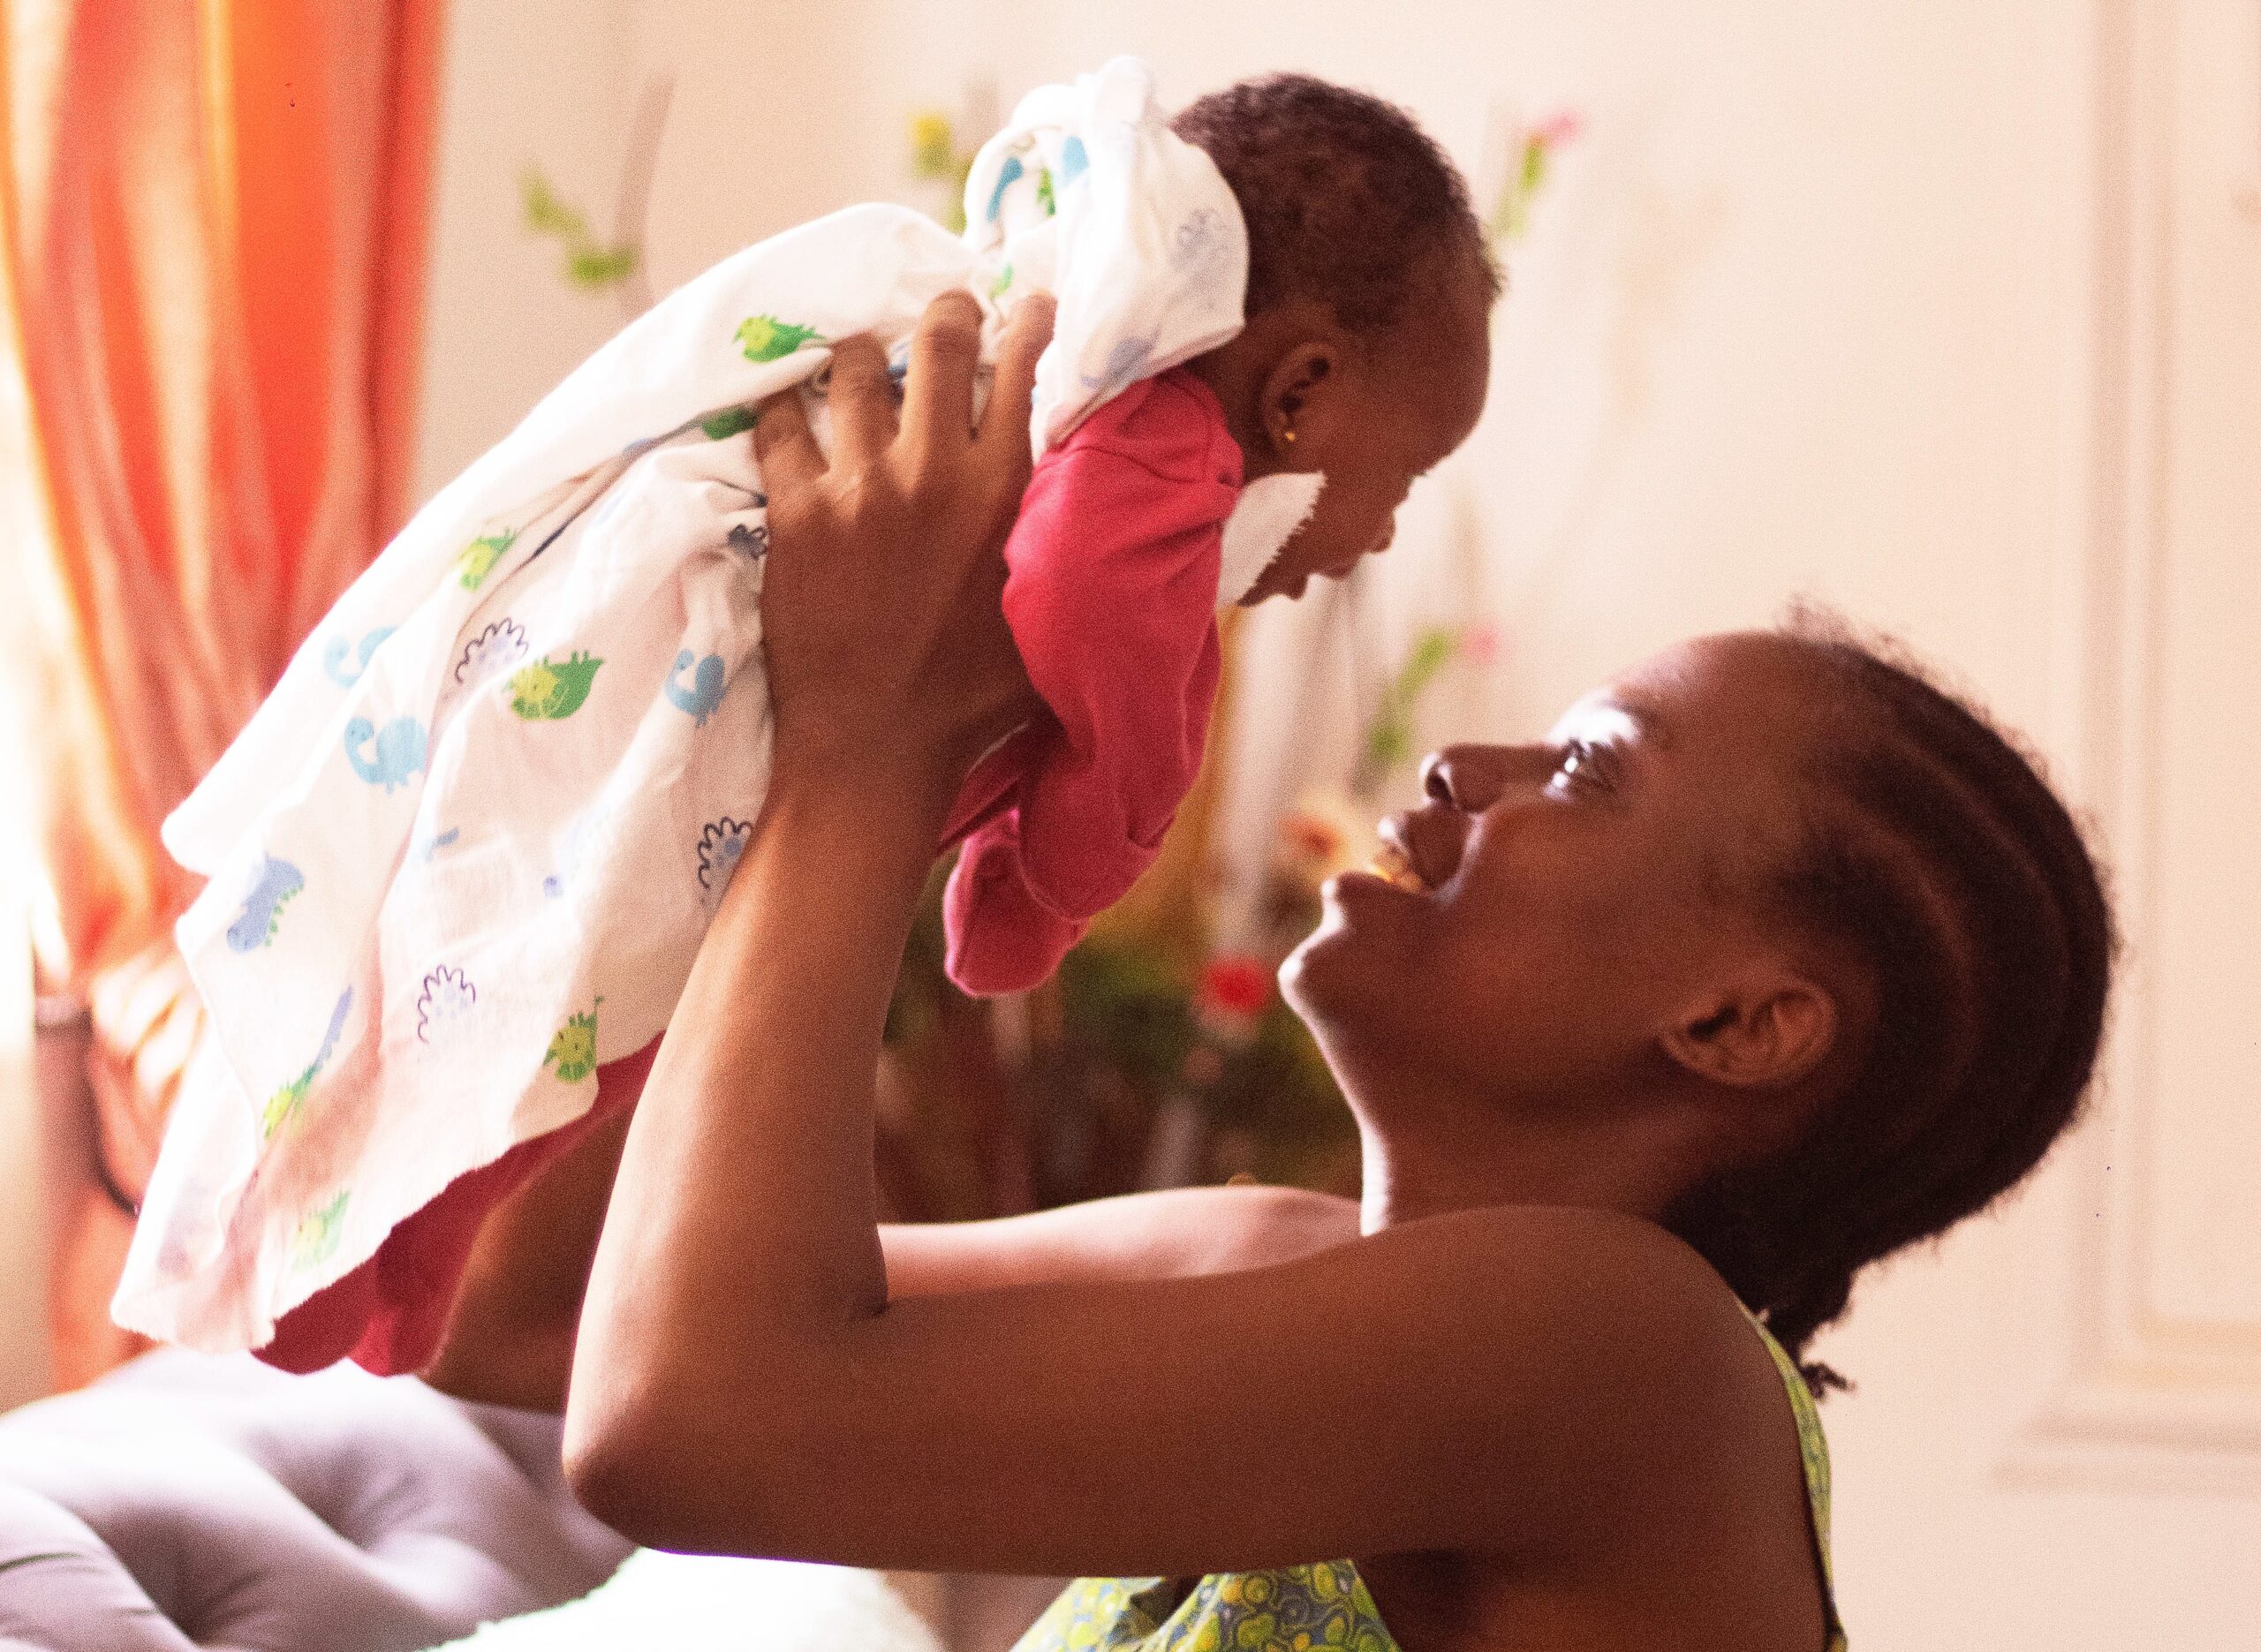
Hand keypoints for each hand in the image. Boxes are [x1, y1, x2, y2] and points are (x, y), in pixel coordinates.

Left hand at [752, 290, 1054, 802]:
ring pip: (852, 368)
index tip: (1027, 309)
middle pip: (940, 339)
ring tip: (862, 371)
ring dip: (861, 360)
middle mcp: (934, 471)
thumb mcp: (1051, 618)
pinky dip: (782, 411)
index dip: (1028, 322)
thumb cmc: (974, 701)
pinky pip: (777, 425)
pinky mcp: (795, 512)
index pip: (1024, 367)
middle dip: (947, 313)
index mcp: (1006, 491)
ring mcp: (858, 485)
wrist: (876, 750)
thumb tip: (1134, 522)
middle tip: (945, 317)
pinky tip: (790, 414)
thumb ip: (1078, 552)